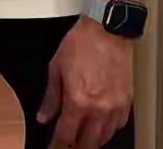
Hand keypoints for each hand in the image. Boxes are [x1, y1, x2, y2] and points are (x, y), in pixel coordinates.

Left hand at [37, 17, 132, 147]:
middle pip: (87, 142)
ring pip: (104, 137)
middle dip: (75, 147)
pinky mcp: (126, 103)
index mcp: (78, 101)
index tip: (52, 148)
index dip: (57, 145)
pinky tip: (99, 128)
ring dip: (91, 141)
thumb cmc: (80, 45)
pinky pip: (117, 126)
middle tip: (66, 146)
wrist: (106, 32)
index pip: (66, 134)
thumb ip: (50, 97)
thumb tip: (43, 116)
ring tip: (81, 140)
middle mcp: (98, 109)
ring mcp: (115, 107)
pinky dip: (107, 131)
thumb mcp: (55, 69)